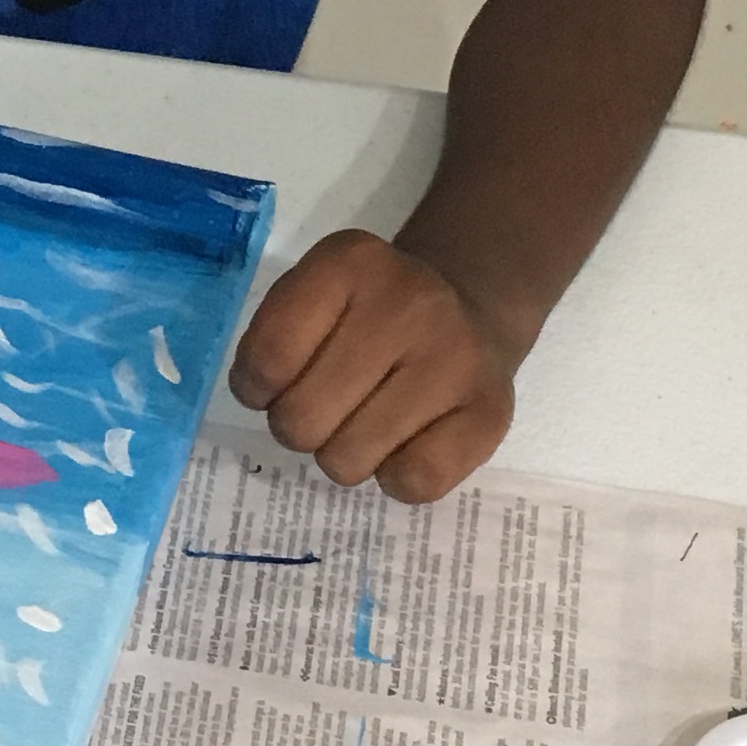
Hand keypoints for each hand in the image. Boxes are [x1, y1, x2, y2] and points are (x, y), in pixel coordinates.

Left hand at [228, 229, 517, 502]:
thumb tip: (260, 401)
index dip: (256, 388)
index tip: (273, 385)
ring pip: (349, 460)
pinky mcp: (490, 414)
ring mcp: (456, 360)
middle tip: (322, 408)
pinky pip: (411, 483)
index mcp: (350, 263)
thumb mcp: (314, 292)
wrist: (470, 304)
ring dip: (343, 454)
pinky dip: (394, 477)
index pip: (268, 358)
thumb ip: (273, 339)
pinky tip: (404, 442)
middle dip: (298, 426)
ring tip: (365, 421)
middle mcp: (409, 304)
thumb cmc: (369, 310)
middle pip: (302, 419)